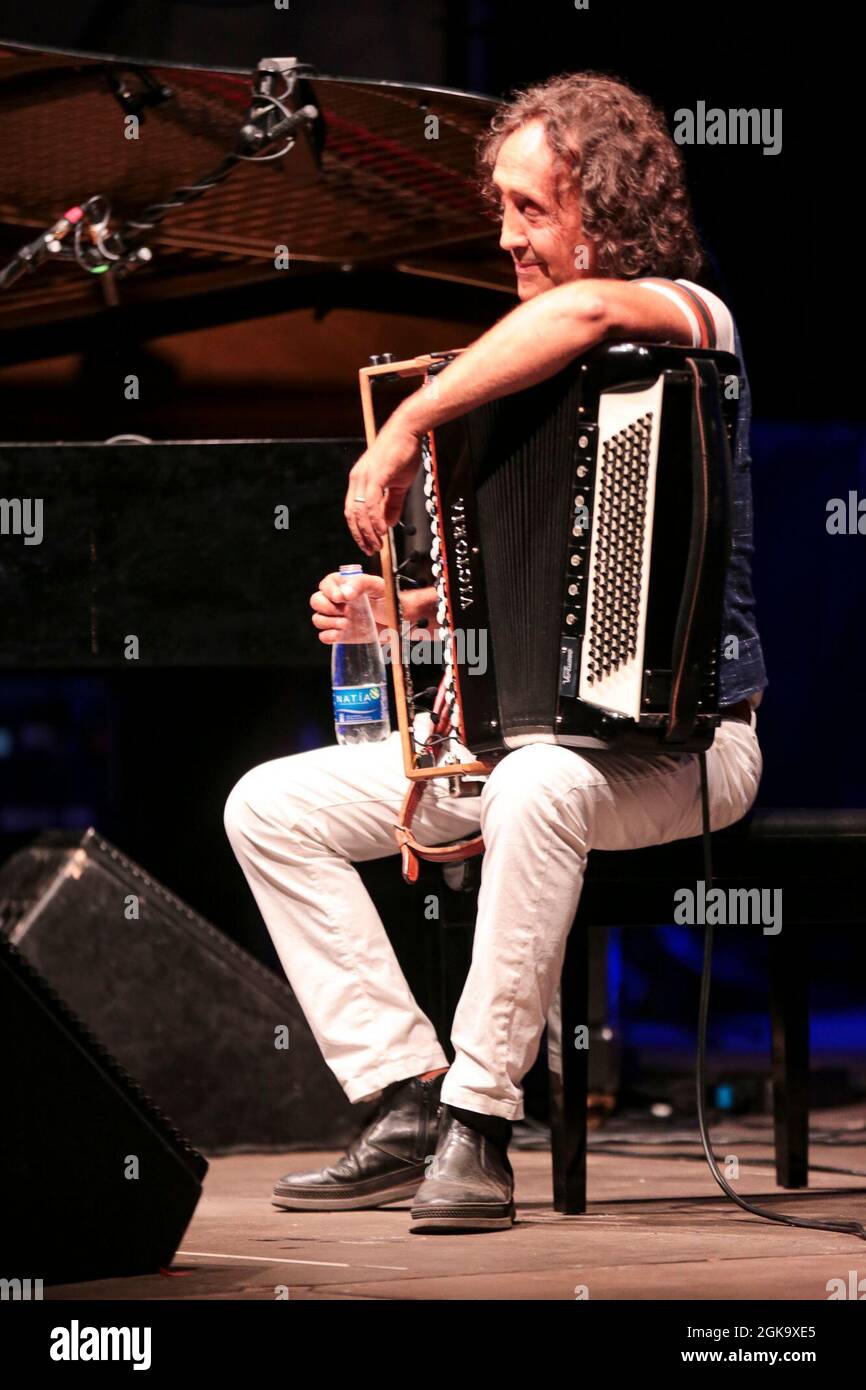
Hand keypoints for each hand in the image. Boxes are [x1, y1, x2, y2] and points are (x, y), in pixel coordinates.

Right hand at [310, 574, 437, 644]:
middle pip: (316, 601)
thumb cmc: (389, 600)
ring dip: (329, 622)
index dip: (328, 590)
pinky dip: (329, 636)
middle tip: (345, 612)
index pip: (326, 584)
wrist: (398, 621)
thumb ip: (361, 584)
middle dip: (326, 607)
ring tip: (347, 624)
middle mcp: (337, 602)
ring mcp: (337, 618)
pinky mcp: (339, 634)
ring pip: (318, 619)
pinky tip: (341, 633)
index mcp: (344, 586)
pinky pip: (324, 636)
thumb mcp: (378, 586)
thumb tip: (344, 593)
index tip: (339, 598)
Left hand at [344, 410, 423, 554]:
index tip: (366, 543)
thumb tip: (389, 522)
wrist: (407, 430)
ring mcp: (365, 476)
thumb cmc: (402, 452)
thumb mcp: (397, 483)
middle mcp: (358, 478)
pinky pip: (371, 503)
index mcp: (359, 480)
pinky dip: (375, 519)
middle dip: (361, 535)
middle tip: (370, 549)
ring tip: (377, 543)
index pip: (353, 511)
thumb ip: (392, 504)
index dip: (358, 530)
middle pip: (353, 514)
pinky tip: (382, 529)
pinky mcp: (376, 475)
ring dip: (368, 531)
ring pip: (361, 511)